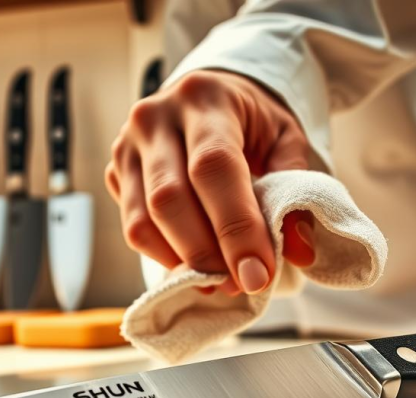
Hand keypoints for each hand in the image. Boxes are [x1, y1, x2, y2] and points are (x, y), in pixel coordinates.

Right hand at [105, 70, 315, 294]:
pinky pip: (133, 227)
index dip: (235, 226)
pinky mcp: (115, 173)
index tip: (258, 273)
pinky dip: (164, 256)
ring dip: (184, 261)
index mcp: (204, 98)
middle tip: (241, 283)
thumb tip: (299, 251)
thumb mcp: (286, 139)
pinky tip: (195, 264)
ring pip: (144, 220)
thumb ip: (295, 189)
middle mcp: (155, 117)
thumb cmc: (251, 120)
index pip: (214, 167)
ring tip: (221, 280)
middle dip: (208, 253)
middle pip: (170, 198)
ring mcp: (126, 146)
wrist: (208, 96)